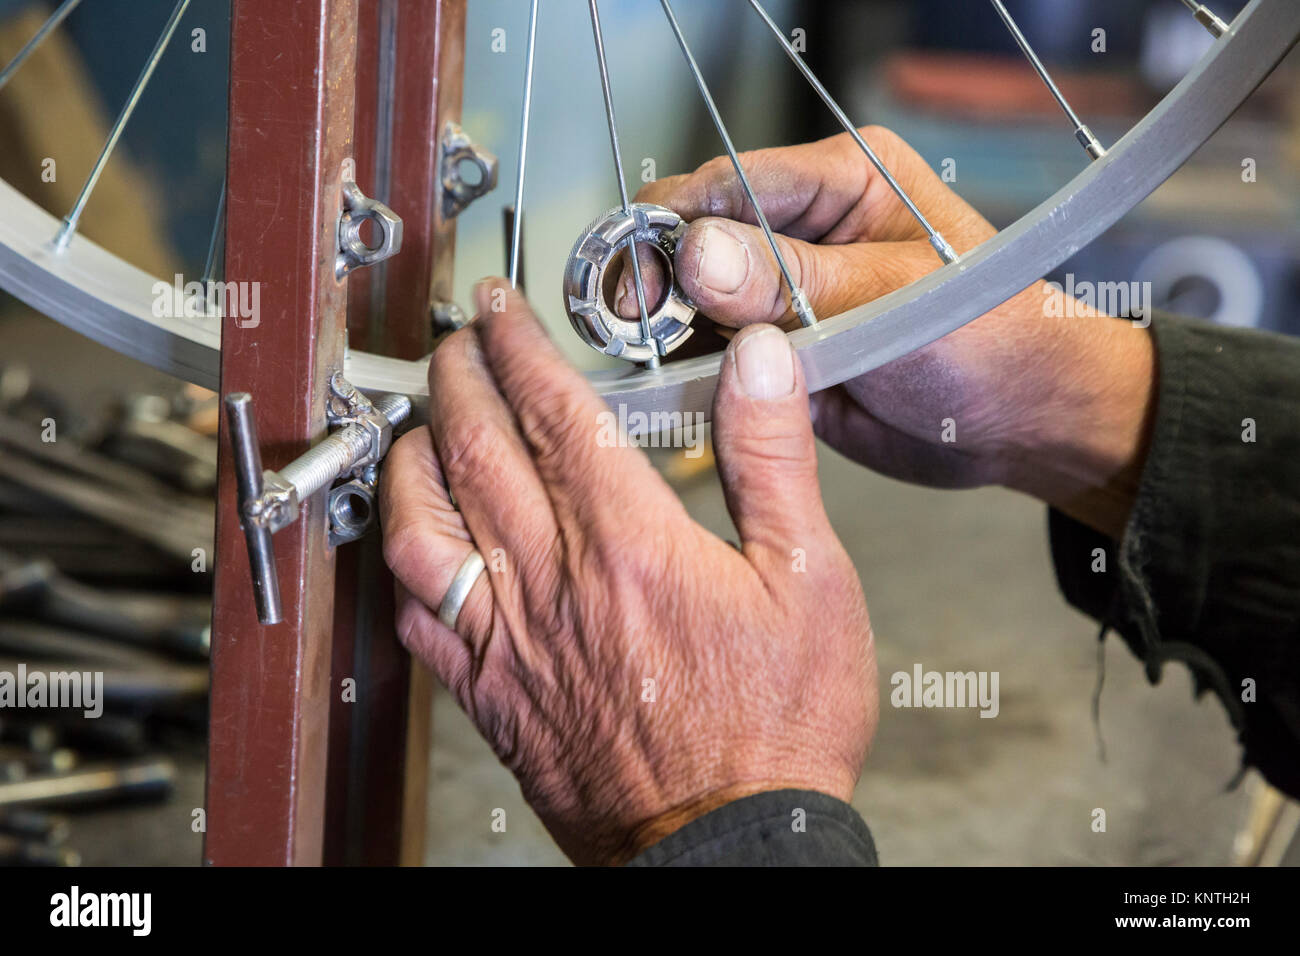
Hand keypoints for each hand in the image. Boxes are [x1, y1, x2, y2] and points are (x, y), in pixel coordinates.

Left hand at [380, 280, 876, 864]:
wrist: (731, 844)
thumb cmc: (776, 726)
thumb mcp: (812, 580)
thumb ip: (772, 460)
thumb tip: (759, 361)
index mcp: (630, 542)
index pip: (553, 411)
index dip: (519, 345)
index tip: (500, 308)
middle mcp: (554, 582)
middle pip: (478, 448)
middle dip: (458, 375)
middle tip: (456, 339)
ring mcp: (511, 640)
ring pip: (426, 522)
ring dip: (415, 454)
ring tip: (423, 418)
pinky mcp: (492, 694)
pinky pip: (418, 614)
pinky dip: (404, 560)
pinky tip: (412, 539)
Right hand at [626, 127, 1155, 536]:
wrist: (1024, 425)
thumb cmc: (993, 341)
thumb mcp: (891, 302)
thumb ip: (792, 281)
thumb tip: (697, 254)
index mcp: (843, 183)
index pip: (729, 183)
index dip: (671, 225)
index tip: (630, 272)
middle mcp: (807, 231)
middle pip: (700, 241)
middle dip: (660, 280)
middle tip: (627, 325)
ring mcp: (790, 295)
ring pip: (699, 302)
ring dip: (669, 331)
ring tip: (641, 358)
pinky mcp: (783, 353)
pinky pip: (718, 355)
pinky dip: (692, 372)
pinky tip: (672, 386)